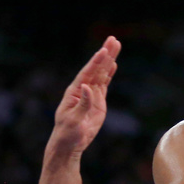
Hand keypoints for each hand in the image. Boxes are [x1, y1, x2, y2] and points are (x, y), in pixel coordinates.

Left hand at [50, 36, 121, 156]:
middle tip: (113, 39)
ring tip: (116, 45)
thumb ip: (82, 104)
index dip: (96, 62)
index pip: (87, 74)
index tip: (103, 50)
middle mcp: (83, 90)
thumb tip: (87, 87)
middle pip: (96, 69)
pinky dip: (109, 74)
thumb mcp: (73, 120)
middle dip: (105, 55)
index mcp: (74, 92)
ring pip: (102, 74)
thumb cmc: (67, 133)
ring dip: (109, 60)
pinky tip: (114, 64)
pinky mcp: (98, 102)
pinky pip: (105, 84)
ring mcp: (91, 95)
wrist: (70, 144)